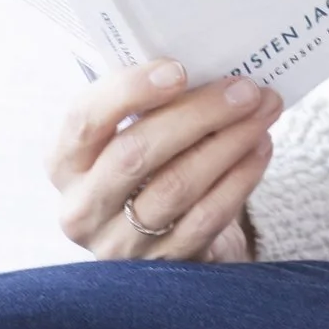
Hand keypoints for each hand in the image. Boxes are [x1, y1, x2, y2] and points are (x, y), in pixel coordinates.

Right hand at [49, 60, 277, 262]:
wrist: (157, 238)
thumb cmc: (144, 164)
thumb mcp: (125, 134)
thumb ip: (145, 104)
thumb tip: (204, 64)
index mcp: (65, 163)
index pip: (85, 120)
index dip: (130, 91)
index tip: (179, 70)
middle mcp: (83, 207)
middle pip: (137, 154)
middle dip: (199, 114)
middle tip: (245, 89)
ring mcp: (121, 243)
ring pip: (178, 186)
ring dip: (230, 143)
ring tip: (263, 112)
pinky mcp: (163, 264)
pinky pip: (207, 218)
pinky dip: (240, 178)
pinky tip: (261, 148)